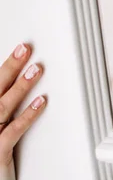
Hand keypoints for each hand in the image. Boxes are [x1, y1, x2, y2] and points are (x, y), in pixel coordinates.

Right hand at [0, 44, 45, 179]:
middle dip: (9, 67)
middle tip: (24, 48)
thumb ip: (2, 108)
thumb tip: (17, 84)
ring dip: (20, 86)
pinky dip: (27, 115)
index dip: (2, 67)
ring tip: (36, 69)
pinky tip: (40, 102)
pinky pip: (12, 132)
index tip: (16, 48)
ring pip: (1, 107)